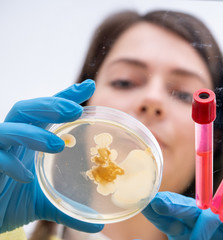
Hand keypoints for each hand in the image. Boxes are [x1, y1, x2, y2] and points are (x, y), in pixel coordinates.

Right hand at [0, 79, 103, 232]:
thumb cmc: (12, 201)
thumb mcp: (46, 202)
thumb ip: (70, 210)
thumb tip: (99, 224)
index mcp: (30, 140)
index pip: (48, 112)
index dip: (66, 96)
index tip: (89, 86)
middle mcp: (13, 139)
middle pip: (27, 108)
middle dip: (51, 105)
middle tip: (75, 109)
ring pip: (8, 127)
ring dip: (33, 133)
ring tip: (57, 144)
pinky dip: (9, 164)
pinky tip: (25, 177)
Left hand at [142, 191, 222, 239]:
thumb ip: (169, 239)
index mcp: (187, 232)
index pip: (171, 219)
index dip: (160, 211)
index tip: (148, 203)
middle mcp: (205, 225)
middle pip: (189, 210)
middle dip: (173, 206)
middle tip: (158, 203)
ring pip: (213, 217)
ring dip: (202, 232)